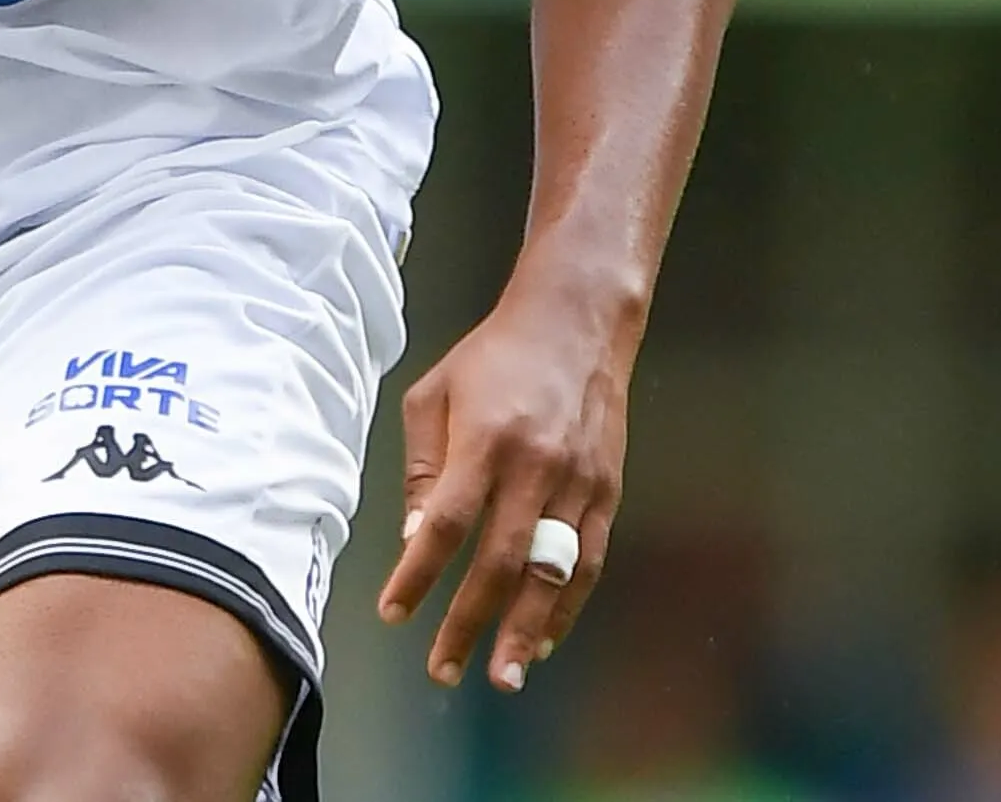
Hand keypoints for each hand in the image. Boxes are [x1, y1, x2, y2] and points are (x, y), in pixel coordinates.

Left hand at [376, 281, 633, 692]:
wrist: (575, 323)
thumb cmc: (493, 357)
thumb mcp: (433, 394)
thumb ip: (424, 468)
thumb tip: (418, 537)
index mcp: (485, 440)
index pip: (446, 524)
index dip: (417, 573)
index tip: (393, 612)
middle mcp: (535, 466)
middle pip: (499, 562)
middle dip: (469, 622)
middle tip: (443, 669)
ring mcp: (578, 483)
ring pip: (552, 574)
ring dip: (525, 631)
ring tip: (503, 676)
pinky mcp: (607, 492)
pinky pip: (588, 563)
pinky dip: (567, 607)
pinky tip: (544, 638)